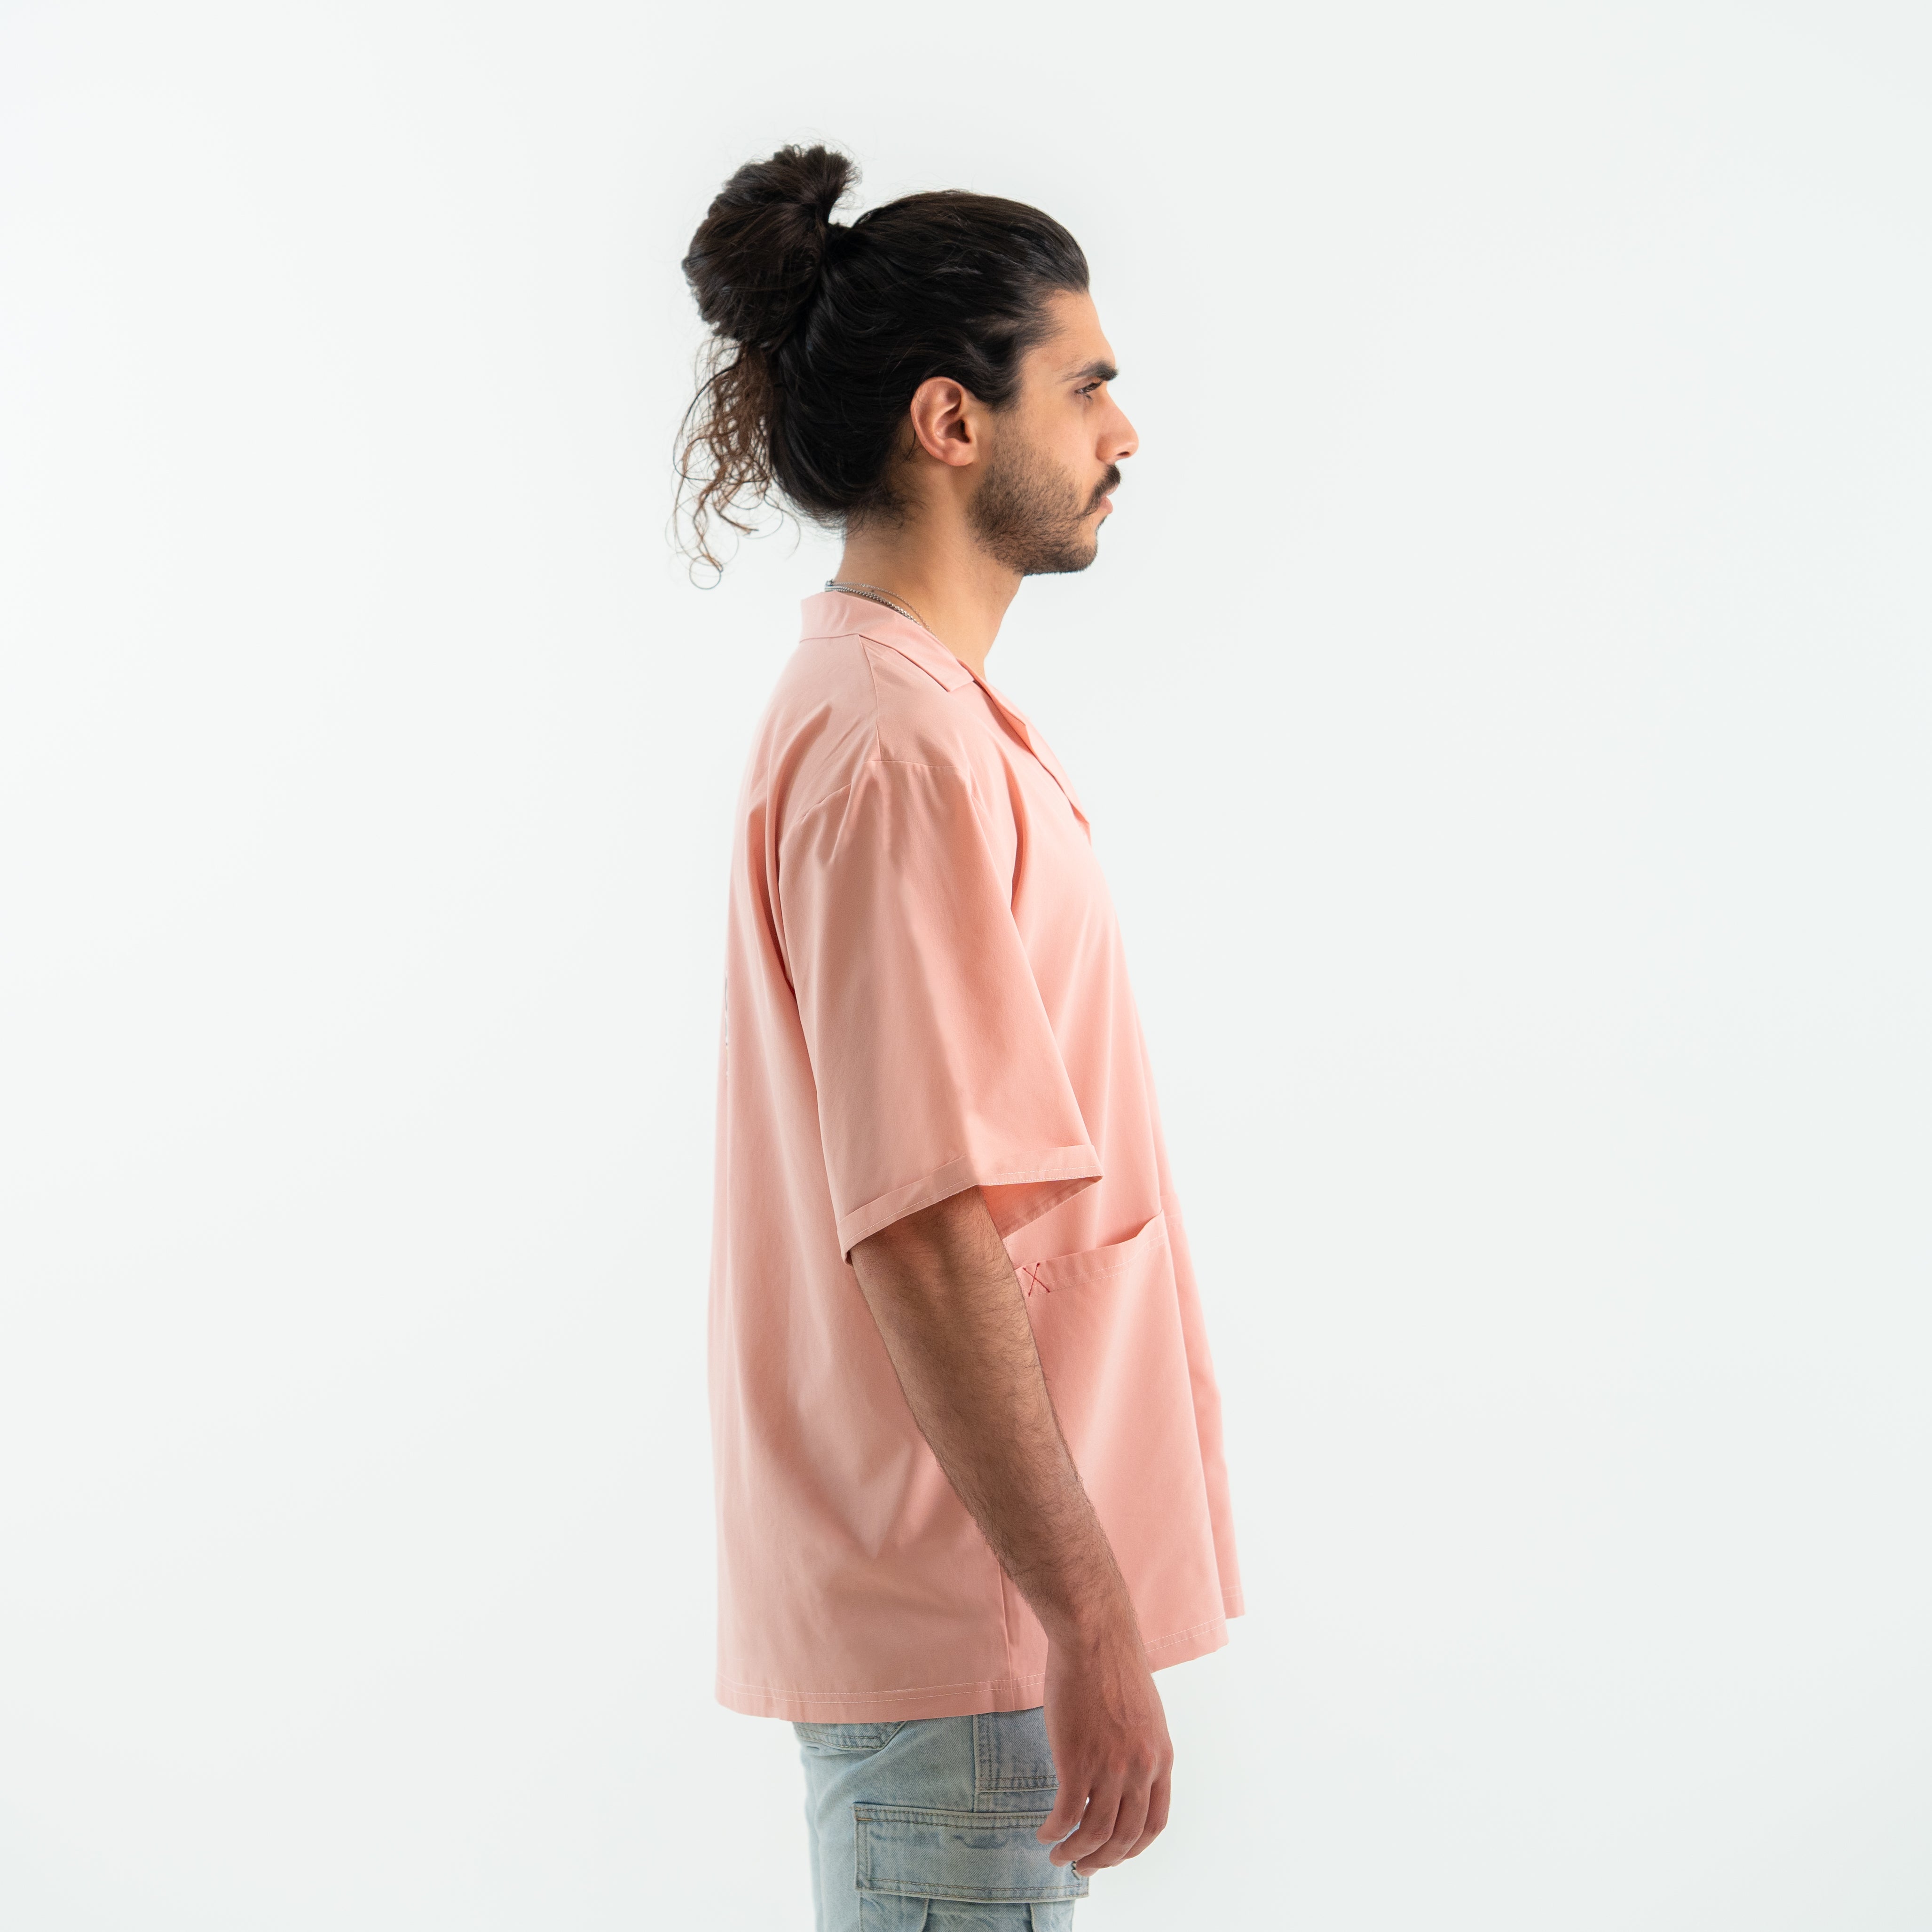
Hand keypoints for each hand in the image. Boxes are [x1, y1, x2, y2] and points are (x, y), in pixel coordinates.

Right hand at [1035, 1615, 1173, 1875]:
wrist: (1094, 1635)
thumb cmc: (1112, 1665)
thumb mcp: (1143, 1714)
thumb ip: (1138, 1748)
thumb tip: (1122, 1775)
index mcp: (1161, 1758)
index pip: (1155, 1823)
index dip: (1134, 1847)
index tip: (1116, 1855)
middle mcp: (1141, 1769)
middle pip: (1126, 1837)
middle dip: (1103, 1860)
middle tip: (1083, 1868)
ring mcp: (1110, 1768)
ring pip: (1095, 1834)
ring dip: (1075, 1853)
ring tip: (1059, 1857)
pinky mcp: (1078, 1761)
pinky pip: (1067, 1814)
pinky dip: (1054, 1831)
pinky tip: (1044, 1833)